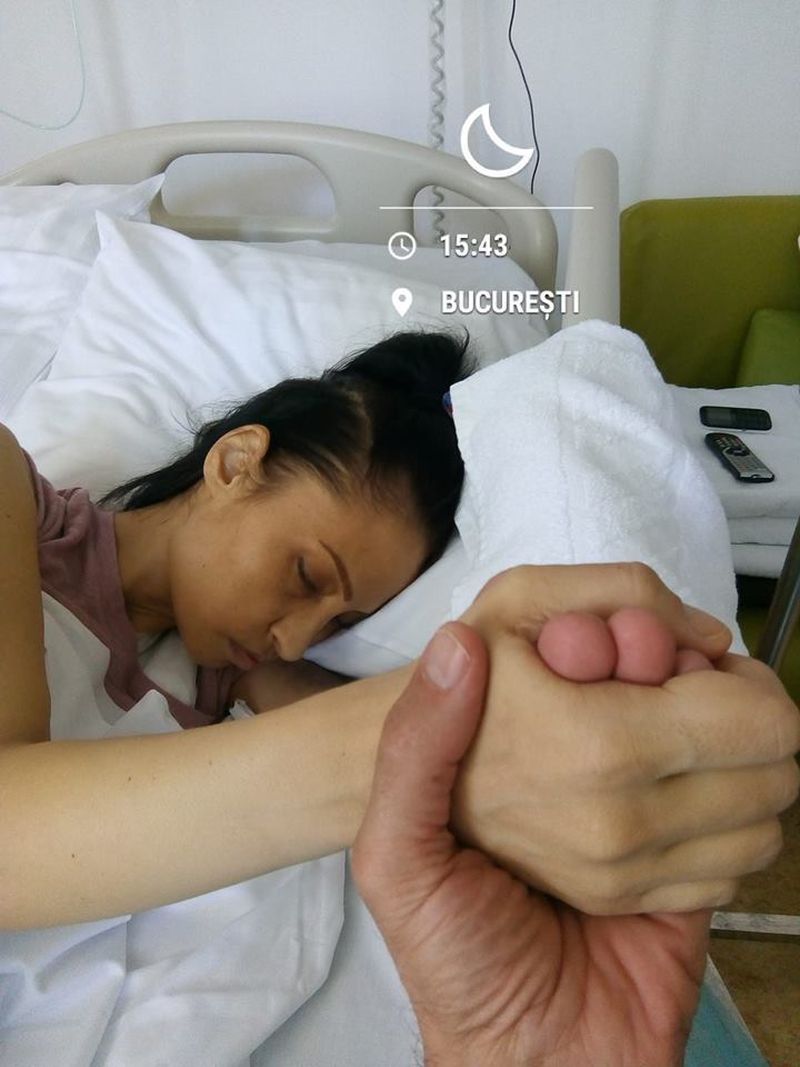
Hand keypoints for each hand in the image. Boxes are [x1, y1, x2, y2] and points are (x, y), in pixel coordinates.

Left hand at [352, 608, 796, 1066]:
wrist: (535, 1059)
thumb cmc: (454, 955)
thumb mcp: (398, 858)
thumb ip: (412, 753)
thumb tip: (454, 642)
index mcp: (523, 749)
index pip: (580, 648)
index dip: (604, 634)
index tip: (596, 648)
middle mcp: (589, 763)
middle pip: (658, 673)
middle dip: (670, 671)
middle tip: (657, 685)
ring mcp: (650, 803)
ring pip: (715, 721)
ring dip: (722, 718)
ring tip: (685, 743)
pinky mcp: (702, 850)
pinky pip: (746, 800)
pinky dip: (747, 790)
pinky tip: (725, 793)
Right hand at [454, 564, 799, 913]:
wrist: (420, 786)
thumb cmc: (471, 687)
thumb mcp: (517, 600)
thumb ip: (619, 592)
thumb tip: (708, 636)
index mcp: (604, 741)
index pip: (764, 721)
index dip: (745, 681)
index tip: (696, 670)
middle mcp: (625, 821)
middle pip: (774, 775)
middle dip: (746, 729)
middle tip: (686, 706)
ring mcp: (628, 873)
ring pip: (762, 830)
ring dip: (737, 784)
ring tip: (673, 754)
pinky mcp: (626, 904)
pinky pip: (727, 874)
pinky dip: (715, 833)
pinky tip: (663, 800)